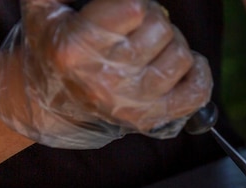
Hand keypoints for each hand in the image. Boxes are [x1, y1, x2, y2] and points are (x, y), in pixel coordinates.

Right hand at [0, 0, 211, 147]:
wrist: (59, 103)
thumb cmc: (60, 50)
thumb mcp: (46, 14)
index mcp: (78, 48)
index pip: (134, 8)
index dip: (140, 3)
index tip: (133, 8)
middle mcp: (107, 78)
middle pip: (162, 29)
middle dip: (157, 21)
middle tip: (144, 28)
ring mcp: (133, 101)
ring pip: (182, 56)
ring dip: (175, 45)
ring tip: (157, 48)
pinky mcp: (154, 117)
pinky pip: (197, 92)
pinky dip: (200, 73)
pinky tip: (188, 66)